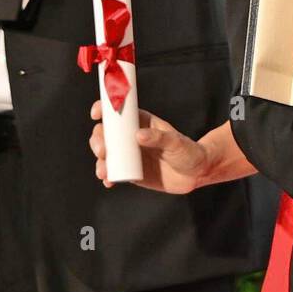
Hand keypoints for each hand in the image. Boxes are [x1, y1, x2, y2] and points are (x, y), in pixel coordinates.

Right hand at [89, 98, 208, 191]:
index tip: (96, 114)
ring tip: (104, 171)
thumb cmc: (189, 152)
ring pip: (106, 154)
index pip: (118, 112)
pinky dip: (107, 177)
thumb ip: (159, 138)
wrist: (196, 174)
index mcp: (141, 122)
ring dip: (100, 161)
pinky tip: (108, 182)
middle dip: (98, 141)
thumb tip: (138, 135)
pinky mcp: (131, 172)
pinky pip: (114, 173)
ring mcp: (129, 155)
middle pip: (105, 134)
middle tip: (103, 151)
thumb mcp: (176, 143)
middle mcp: (131, 137)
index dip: (103, 109)